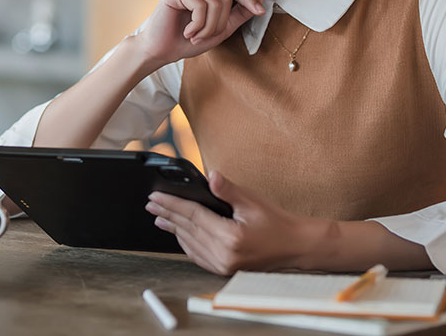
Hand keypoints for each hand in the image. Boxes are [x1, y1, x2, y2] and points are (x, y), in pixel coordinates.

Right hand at [135, 0, 264, 67]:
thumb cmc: (187, 39)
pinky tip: (187, 31)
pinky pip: (200, 5)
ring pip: (214, 2)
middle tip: (203, 36)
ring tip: (194, 35)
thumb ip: (238, 14)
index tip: (260, 10)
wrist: (161, 51)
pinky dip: (198, 24)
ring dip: (208, 27)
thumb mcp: (220, 29)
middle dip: (219, 23)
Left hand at [146, 170, 308, 274]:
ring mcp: (223, 265)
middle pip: (187, 230)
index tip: (156, 197)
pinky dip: (185, 243)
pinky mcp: (224, 270)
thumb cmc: (277, 223)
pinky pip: (197, 255)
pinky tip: (178, 234)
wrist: (295, 247)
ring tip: (159, 217)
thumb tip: (211, 176)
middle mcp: (224, 255)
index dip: (172, 204)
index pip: (193, 216)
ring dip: (173, 229)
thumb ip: (228, 190)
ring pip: (189, 244)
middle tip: (150, 204)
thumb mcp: (253, 202)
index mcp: (230, 237)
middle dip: (167, 215)